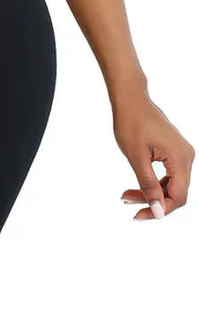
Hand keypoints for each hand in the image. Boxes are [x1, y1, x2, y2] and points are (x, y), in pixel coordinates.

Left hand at [113, 87, 194, 219]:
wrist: (130, 97)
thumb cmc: (131, 122)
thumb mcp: (136, 157)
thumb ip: (149, 185)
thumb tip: (158, 212)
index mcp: (180, 158)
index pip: (178, 197)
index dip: (160, 210)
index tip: (138, 215)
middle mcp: (186, 156)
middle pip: (175, 192)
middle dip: (152, 201)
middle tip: (126, 201)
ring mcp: (181, 153)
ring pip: (170, 184)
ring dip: (151, 192)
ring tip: (126, 195)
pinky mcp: (174, 150)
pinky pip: (168, 174)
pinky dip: (153, 181)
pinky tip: (136, 185)